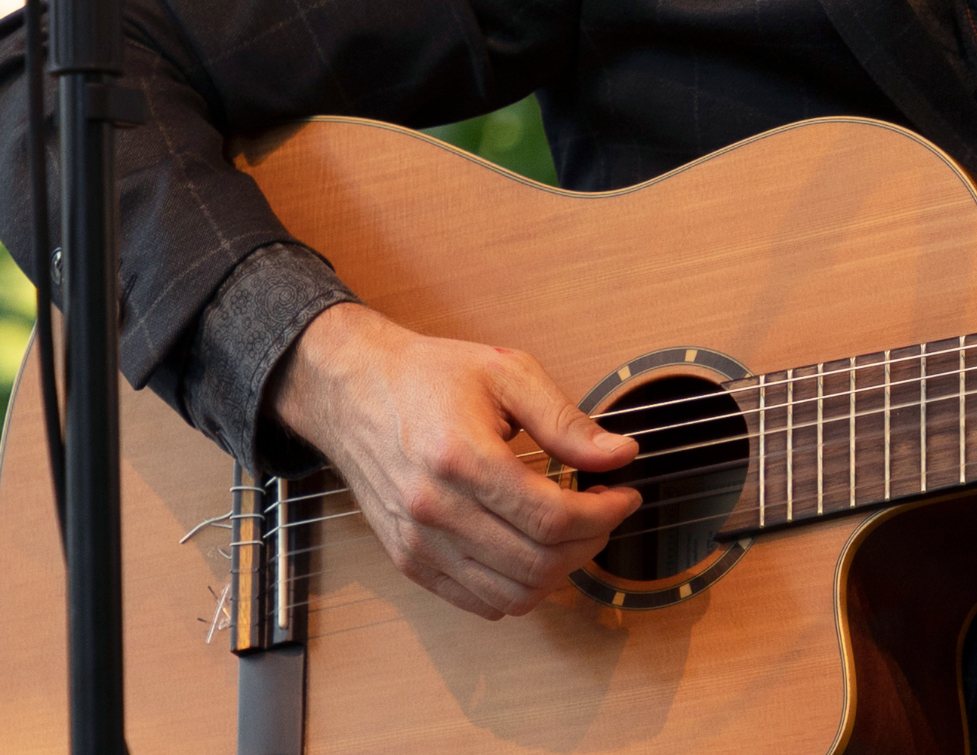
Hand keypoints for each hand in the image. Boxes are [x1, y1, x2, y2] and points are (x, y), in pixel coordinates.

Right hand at [271, 302, 640, 619]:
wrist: (352, 391)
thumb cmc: (429, 376)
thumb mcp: (507, 373)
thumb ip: (565, 420)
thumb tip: (621, 454)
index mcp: (462, 458)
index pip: (551, 518)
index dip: (604, 514)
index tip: (624, 494)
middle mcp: (435, 511)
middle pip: (538, 563)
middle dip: (590, 542)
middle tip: (605, 511)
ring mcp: (418, 544)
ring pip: (513, 594)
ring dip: (560, 572)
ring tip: (575, 531)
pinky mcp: (409, 561)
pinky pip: (479, 602)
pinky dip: (521, 588)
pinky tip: (535, 550)